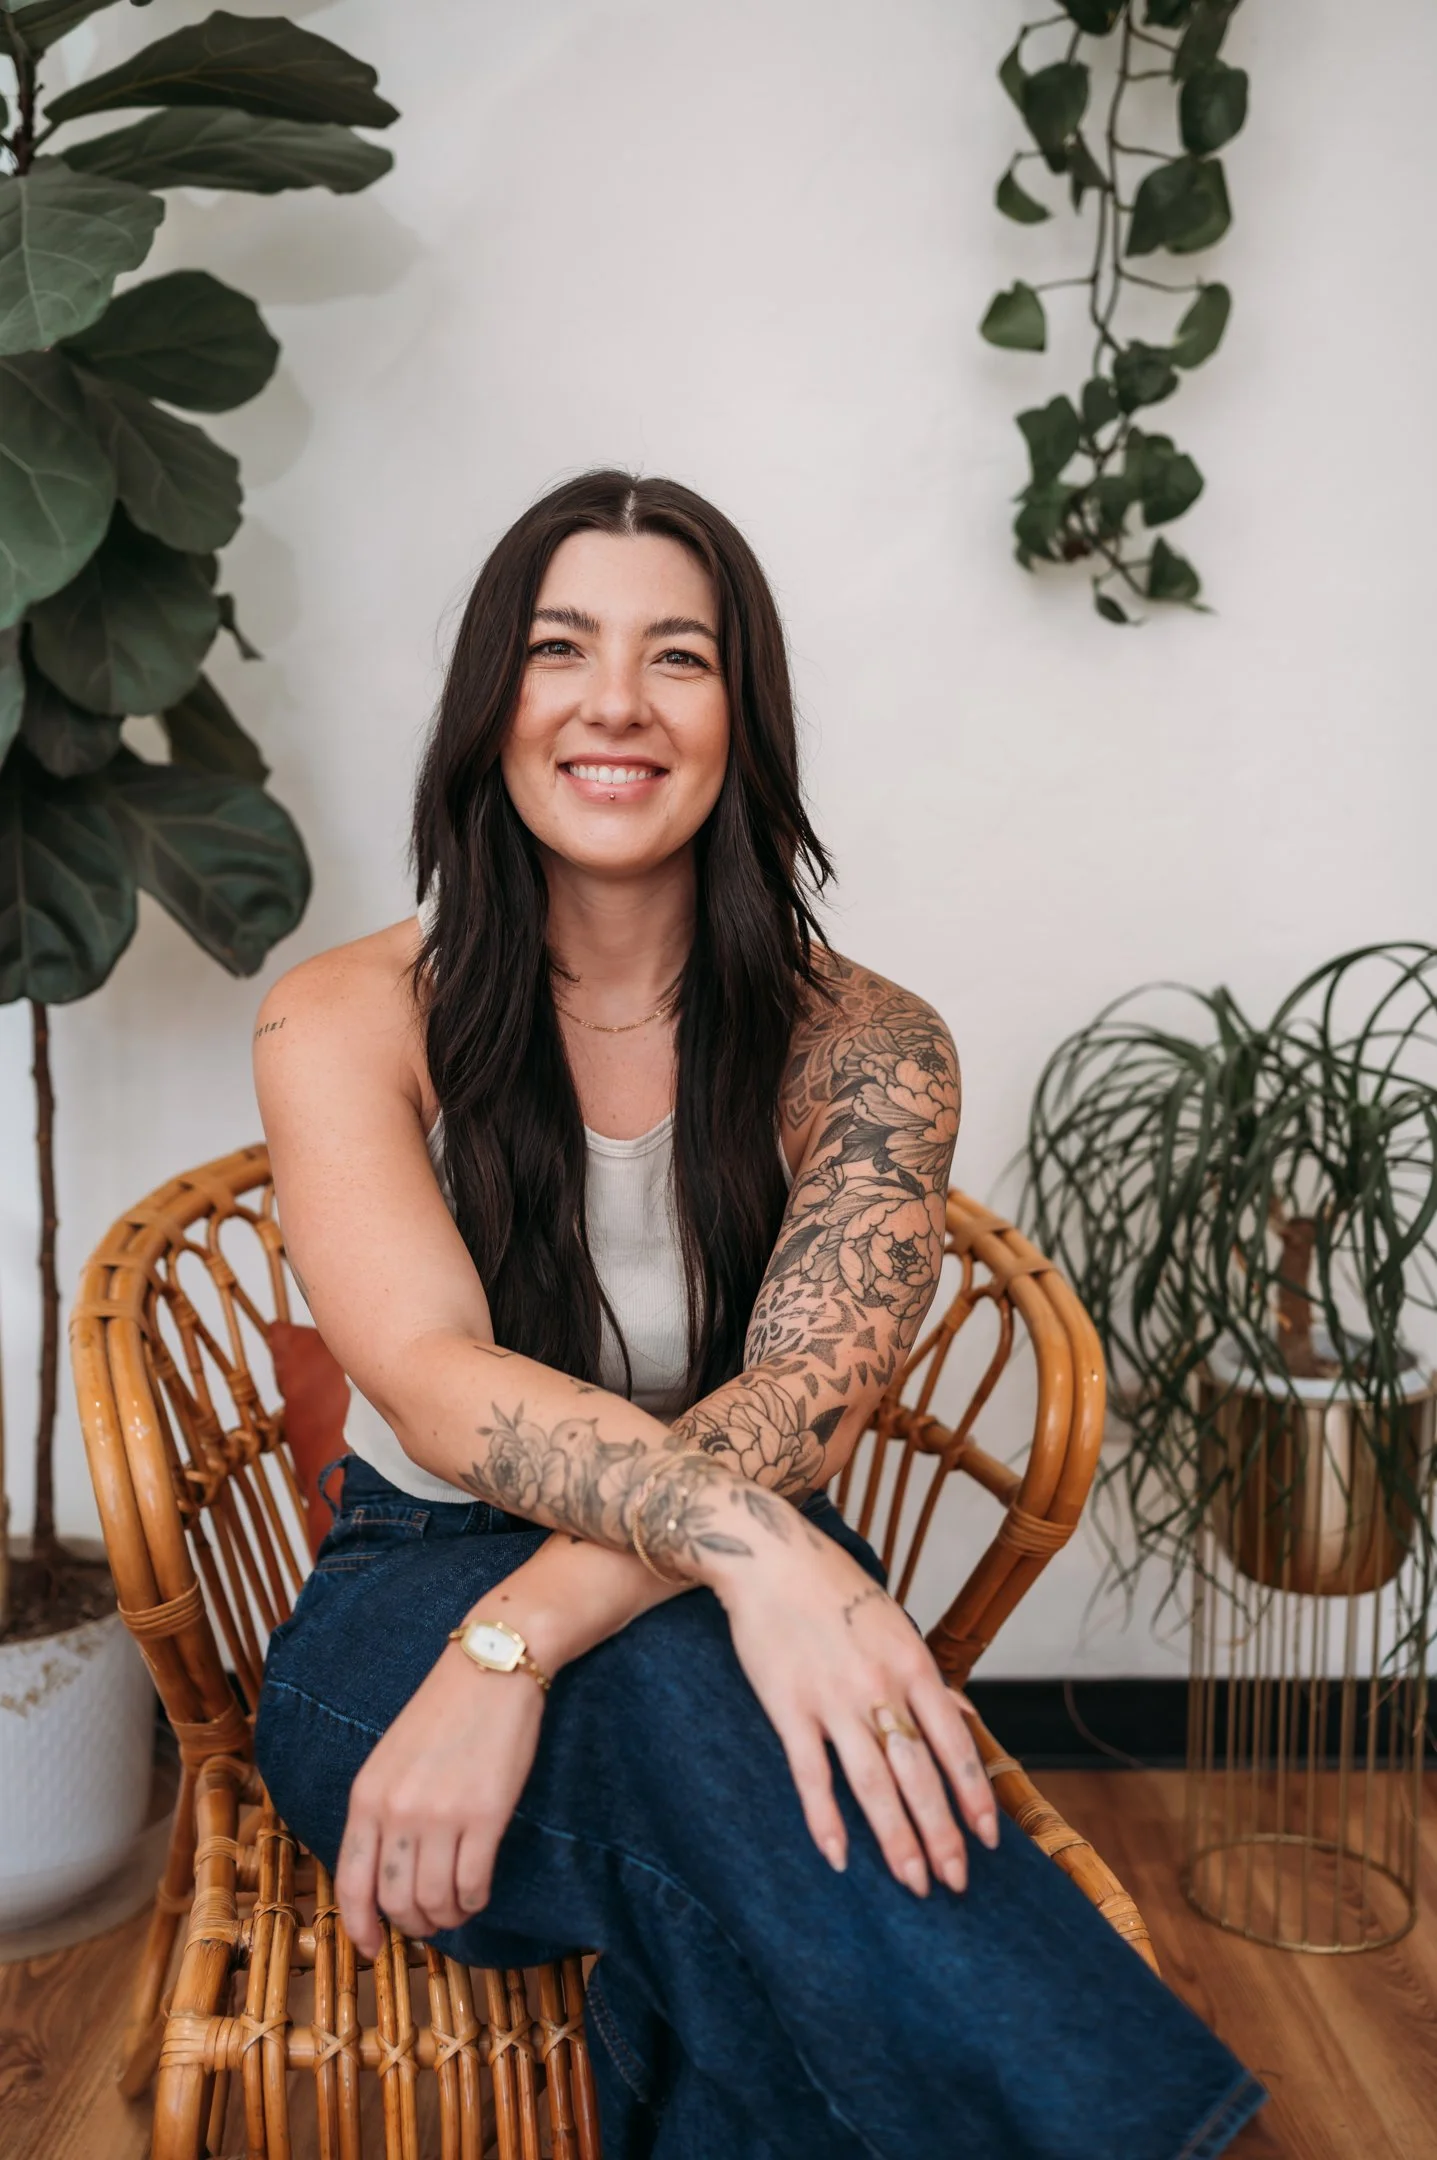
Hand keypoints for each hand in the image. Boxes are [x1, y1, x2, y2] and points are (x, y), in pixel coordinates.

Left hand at [335, 1641, 544, 1956]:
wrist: (492, 1667)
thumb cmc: (445, 1711)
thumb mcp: (392, 1758)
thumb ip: (382, 1811)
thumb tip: (384, 1876)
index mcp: (366, 1796)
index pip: (352, 1884)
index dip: (359, 1928)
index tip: (371, 1949)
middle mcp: (396, 1811)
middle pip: (396, 1902)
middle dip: (413, 1925)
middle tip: (431, 1921)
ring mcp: (440, 1815)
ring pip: (435, 1902)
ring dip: (447, 1917)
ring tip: (458, 1907)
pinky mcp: (485, 1816)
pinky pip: (472, 1885)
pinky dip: (475, 1900)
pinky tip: (479, 1891)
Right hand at [710, 1520, 998, 1896]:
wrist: (769, 1556)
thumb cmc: (835, 1587)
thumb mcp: (894, 1622)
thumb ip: (927, 1677)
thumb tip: (964, 1717)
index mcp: (912, 1663)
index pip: (954, 1744)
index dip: (974, 1795)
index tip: (988, 1840)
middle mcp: (880, 1686)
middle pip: (918, 1775)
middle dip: (941, 1834)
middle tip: (956, 1883)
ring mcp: (833, 1699)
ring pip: (872, 1784)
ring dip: (897, 1839)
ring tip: (914, 1883)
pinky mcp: (788, 1707)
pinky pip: (810, 1774)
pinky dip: (825, 1819)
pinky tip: (838, 1857)